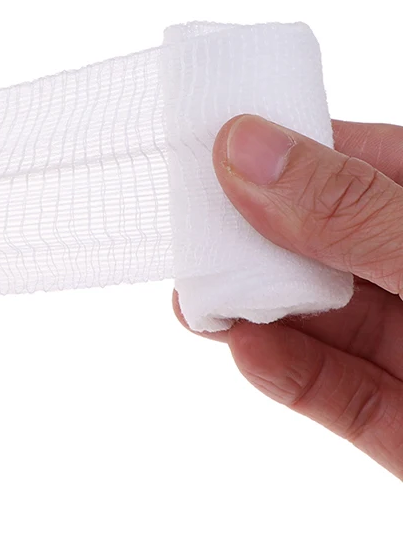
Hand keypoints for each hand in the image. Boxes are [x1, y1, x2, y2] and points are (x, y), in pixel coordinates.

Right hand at [174, 115, 402, 478]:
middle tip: (185, 230)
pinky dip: (285, 371)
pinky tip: (247, 350)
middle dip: (249, 236)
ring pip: (318, 316)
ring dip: (253, 306)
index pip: (348, 160)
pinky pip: (336, 391)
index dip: (274, 149)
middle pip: (318, 239)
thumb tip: (246, 150)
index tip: (205, 145)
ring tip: (198, 297)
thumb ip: (352, 211)